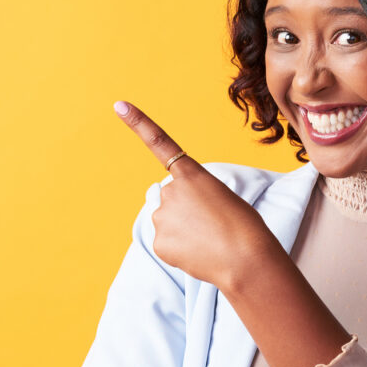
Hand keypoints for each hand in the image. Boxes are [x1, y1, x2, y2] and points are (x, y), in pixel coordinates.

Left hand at [114, 100, 279, 288]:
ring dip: (185, 229)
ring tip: (209, 239)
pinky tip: (199, 252)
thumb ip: (194, 197)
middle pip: (172, 198)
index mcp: (191, 174)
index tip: (120, 106)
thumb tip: (175, 218)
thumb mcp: (223, 196)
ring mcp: (162, 217)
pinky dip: (181, 249)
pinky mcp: (160, 242)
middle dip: (186, 209)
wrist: (247, 260)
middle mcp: (170, 191)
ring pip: (169, 221)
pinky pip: (167, 242)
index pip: (160, 143)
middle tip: (212, 223)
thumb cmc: (244, 227)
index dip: (138, 123)